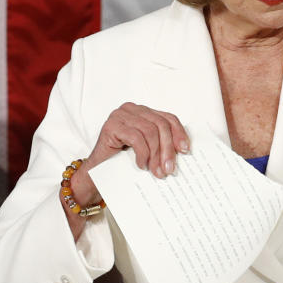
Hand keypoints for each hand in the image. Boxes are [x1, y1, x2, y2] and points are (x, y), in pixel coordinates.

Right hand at [69, 103, 189, 209]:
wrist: (97, 173)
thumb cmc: (123, 160)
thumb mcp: (148, 149)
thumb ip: (161, 143)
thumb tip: (183, 150)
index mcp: (144, 112)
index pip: (168, 118)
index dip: (179, 134)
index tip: (185, 151)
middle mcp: (132, 109)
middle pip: (161, 125)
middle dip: (168, 149)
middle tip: (169, 169)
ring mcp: (120, 115)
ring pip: (150, 132)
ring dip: (156, 154)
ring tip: (156, 171)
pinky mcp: (112, 125)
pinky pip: (136, 138)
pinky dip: (142, 153)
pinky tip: (141, 165)